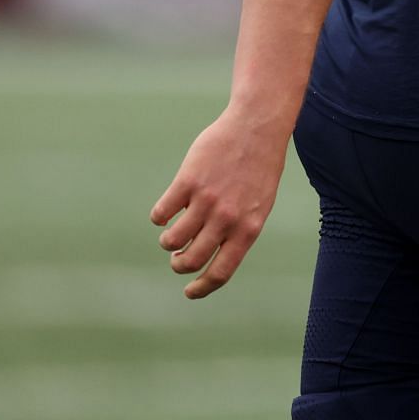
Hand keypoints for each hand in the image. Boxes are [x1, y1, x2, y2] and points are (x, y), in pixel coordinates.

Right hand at [149, 107, 289, 298]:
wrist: (257, 127)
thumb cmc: (259, 168)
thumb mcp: (258, 205)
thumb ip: (238, 230)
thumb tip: (210, 257)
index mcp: (248, 228)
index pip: (221, 272)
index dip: (201, 288)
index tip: (189, 292)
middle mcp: (227, 219)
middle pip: (191, 260)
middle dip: (179, 264)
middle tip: (177, 257)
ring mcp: (206, 200)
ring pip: (171, 240)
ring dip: (168, 241)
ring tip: (172, 233)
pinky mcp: (187, 182)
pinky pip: (161, 213)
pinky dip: (160, 217)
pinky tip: (166, 211)